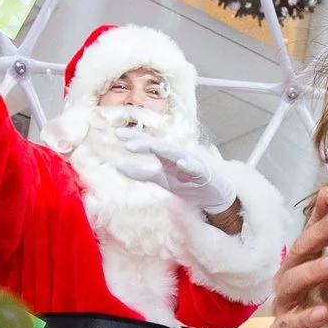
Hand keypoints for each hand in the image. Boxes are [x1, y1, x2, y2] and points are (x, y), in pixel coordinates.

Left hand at [114, 131, 237, 214]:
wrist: (211, 194)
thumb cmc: (185, 183)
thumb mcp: (160, 179)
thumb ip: (141, 173)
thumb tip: (119, 168)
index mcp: (166, 155)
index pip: (148, 143)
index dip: (134, 138)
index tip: (117, 133)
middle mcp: (177, 155)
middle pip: (159, 145)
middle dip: (145, 143)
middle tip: (126, 143)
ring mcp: (191, 162)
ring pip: (176, 153)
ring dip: (164, 150)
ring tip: (151, 147)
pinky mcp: (203, 173)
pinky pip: (195, 168)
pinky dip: (189, 165)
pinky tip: (181, 163)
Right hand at [269, 200, 327, 327]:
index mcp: (305, 263)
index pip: (313, 230)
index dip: (323, 211)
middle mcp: (289, 279)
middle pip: (301, 250)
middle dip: (321, 232)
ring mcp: (284, 306)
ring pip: (292, 283)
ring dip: (315, 270)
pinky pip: (291, 325)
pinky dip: (306, 318)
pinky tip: (323, 312)